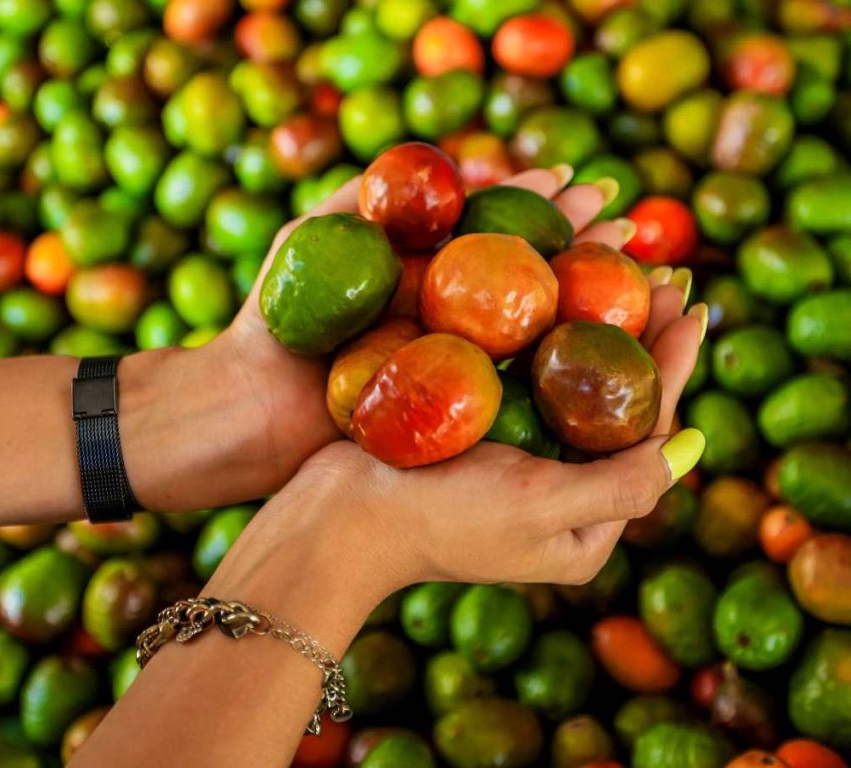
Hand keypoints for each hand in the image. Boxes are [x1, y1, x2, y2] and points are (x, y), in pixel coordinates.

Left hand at [211, 167, 640, 502]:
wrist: (241, 410)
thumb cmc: (267, 321)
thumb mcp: (306, 239)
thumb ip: (360, 196)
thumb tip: (432, 162)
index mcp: (413, 271)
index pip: (488, 227)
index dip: (535, 203)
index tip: (581, 180)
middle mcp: (438, 315)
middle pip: (519, 271)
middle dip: (576, 245)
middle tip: (629, 223)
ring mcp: (444, 364)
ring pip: (524, 325)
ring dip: (579, 298)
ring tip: (633, 272)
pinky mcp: (444, 412)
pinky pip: (506, 382)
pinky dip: (550, 364)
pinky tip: (595, 347)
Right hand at [280, 176, 706, 592]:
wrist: (338, 519)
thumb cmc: (440, 520)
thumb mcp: (543, 510)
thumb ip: (623, 484)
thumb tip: (696, 444)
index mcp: (583, 525)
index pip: (646, 434)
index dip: (671, 368)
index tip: (691, 306)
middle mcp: (555, 492)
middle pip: (613, 405)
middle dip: (639, 340)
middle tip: (662, 275)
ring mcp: (512, 461)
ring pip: (568, 383)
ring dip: (596, 327)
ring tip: (619, 269)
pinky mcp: (472, 435)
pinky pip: (521, 377)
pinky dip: (540, 332)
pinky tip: (550, 287)